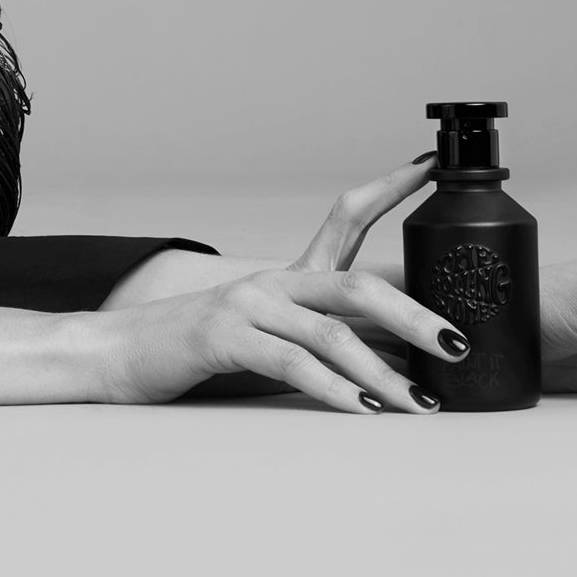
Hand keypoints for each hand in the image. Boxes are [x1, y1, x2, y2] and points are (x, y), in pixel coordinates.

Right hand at [96, 156, 457, 412]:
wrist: (117, 353)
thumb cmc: (196, 350)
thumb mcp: (265, 336)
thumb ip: (321, 340)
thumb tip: (397, 362)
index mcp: (288, 276)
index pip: (346, 215)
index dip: (389, 187)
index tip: (429, 166)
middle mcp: (272, 280)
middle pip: (356, 285)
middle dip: (415, 314)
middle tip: (459, 343)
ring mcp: (248, 305)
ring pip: (332, 332)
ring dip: (385, 372)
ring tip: (422, 403)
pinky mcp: (225, 337)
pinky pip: (292, 363)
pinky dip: (334, 390)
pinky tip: (362, 411)